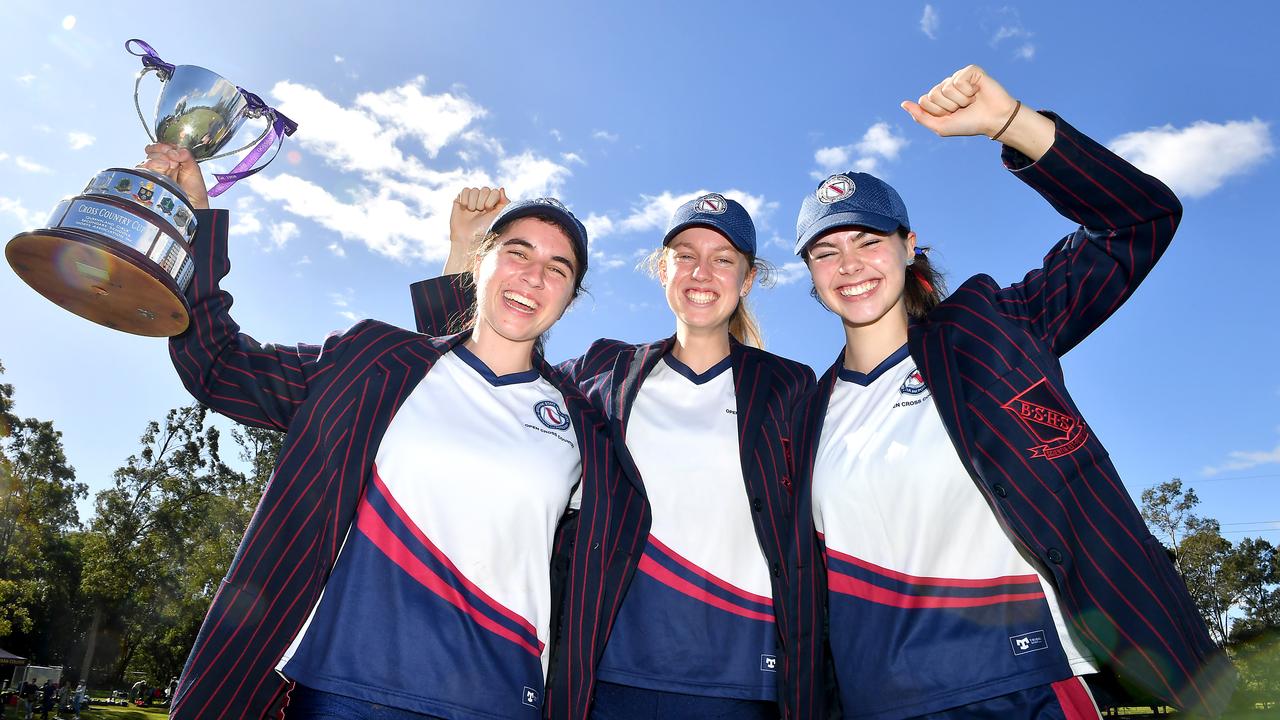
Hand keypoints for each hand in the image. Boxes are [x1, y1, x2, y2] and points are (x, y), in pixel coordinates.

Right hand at [138, 143, 208, 209]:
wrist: (193, 207)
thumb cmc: (194, 192)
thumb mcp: (194, 170)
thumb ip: (186, 156)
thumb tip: (176, 150)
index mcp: (172, 160)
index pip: (161, 146)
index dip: (165, 146)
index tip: (172, 151)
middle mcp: (161, 166)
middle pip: (152, 152)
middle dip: (161, 153)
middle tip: (172, 161)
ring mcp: (154, 174)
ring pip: (146, 160)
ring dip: (156, 160)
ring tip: (168, 167)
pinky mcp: (148, 182)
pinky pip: (141, 171)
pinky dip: (149, 168)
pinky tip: (160, 171)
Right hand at [444, 187, 507, 273]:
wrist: (468, 239)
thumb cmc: (486, 231)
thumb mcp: (500, 217)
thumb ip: (505, 202)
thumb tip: (501, 189)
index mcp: (494, 205)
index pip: (495, 191)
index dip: (492, 199)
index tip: (489, 209)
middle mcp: (483, 202)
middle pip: (485, 189)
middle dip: (482, 200)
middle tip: (480, 211)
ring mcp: (472, 201)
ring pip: (474, 190)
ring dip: (473, 201)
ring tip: (472, 211)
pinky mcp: (461, 201)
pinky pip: (465, 190)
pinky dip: (465, 198)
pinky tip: (465, 207)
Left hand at [900, 65, 1017, 138]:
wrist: (994, 120)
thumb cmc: (969, 124)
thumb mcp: (941, 126)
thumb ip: (921, 117)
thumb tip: (903, 103)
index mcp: (938, 98)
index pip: (924, 101)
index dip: (937, 112)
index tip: (951, 115)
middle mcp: (946, 85)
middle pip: (933, 94)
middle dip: (948, 107)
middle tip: (962, 109)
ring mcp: (958, 76)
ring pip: (946, 88)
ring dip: (960, 101)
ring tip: (971, 102)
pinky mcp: (970, 70)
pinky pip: (959, 80)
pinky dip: (968, 91)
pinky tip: (977, 92)